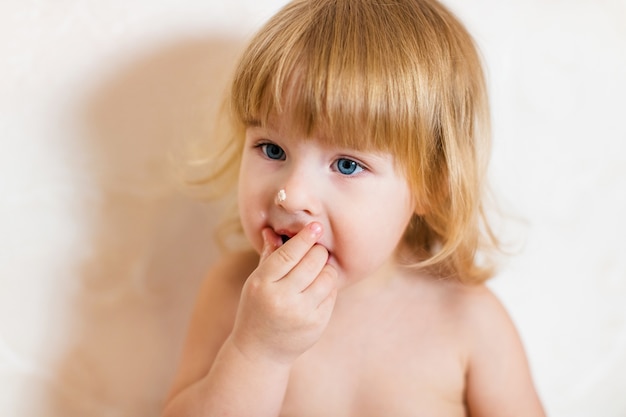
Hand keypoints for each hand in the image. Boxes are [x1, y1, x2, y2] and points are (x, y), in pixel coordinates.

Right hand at [229, 222, 337, 364]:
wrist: (260, 351)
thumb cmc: (257, 309)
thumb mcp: (256, 283)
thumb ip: (268, 256)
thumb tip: (273, 230)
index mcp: (262, 284)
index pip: (289, 254)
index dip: (305, 238)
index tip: (316, 226)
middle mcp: (282, 298)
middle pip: (313, 262)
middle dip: (318, 251)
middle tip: (317, 249)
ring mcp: (301, 313)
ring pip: (327, 277)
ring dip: (326, 268)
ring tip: (318, 270)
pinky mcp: (317, 324)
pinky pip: (332, 294)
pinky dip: (328, 287)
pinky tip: (318, 289)